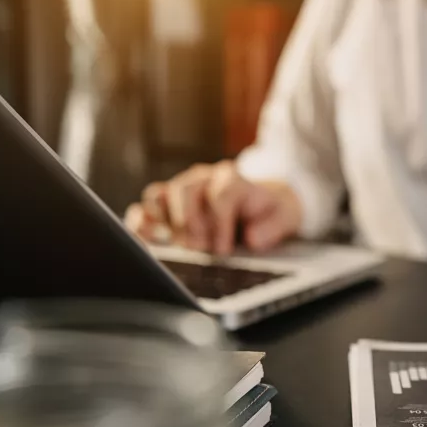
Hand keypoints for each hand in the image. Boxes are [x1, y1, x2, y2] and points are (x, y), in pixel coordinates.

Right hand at [124, 161, 301, 254]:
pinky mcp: (165, 202)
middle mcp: (202, 178)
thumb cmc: (268, 213)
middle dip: (191, 222)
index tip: (223, 248)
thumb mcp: (283, 218)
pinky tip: (151, 239)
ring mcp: (181, 188)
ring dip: (166, 223)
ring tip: (178, 245)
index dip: (221, 222)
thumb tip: (252, 238)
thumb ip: (272, 227)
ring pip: (160, 194)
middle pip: (186, 189)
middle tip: (199, 248)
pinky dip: (143, 222)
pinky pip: (146, 206)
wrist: (260, 206)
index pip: (222, 192)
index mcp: (232, 178)